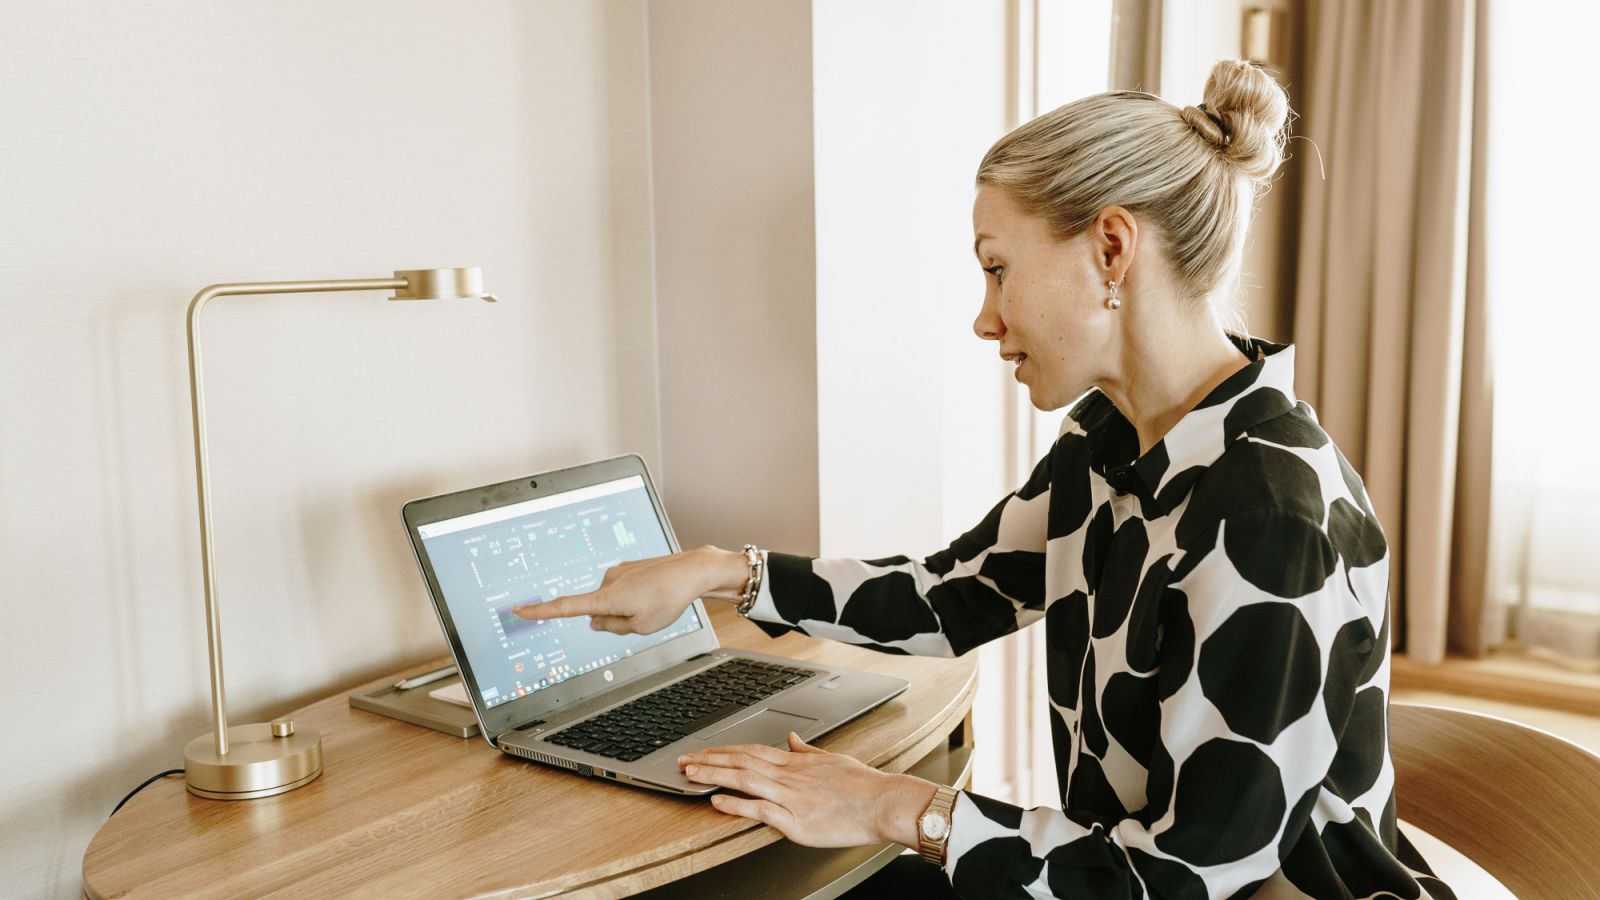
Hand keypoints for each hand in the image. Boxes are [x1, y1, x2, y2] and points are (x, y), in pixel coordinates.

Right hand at [512, 545, 746, 634]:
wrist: (694, 570)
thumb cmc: (670, 599)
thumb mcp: (641, 627)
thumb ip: (612, 628)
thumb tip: (595, 622)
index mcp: (606, 597)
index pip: (565, 607)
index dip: (540, 611)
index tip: (519, 610)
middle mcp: (607, 580)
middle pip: (598, 612)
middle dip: (615, 621)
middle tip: (645, 617)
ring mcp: (617, 571)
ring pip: (612, 602)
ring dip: (628, 609)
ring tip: (655, 603)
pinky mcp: (627, 567)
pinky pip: (623, 591)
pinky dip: (636, 598)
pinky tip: (656, 594)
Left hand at [679, 732, 937, 848]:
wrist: (884, 803)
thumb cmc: (863, 786)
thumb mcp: (833, 759)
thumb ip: (808, 751)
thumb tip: (793, 738)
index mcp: (797, 762)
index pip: (751, 751)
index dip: (723, 750)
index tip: (704, 750)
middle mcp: (789, 776)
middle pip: (740, 762)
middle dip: (709, 760)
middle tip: (684, 760)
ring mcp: (791, 798)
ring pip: (744, 780)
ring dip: (714, 776)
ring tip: (690, 775)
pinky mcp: (796, 822)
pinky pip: (759, 810)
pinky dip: (735, 805)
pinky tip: (717, 802)